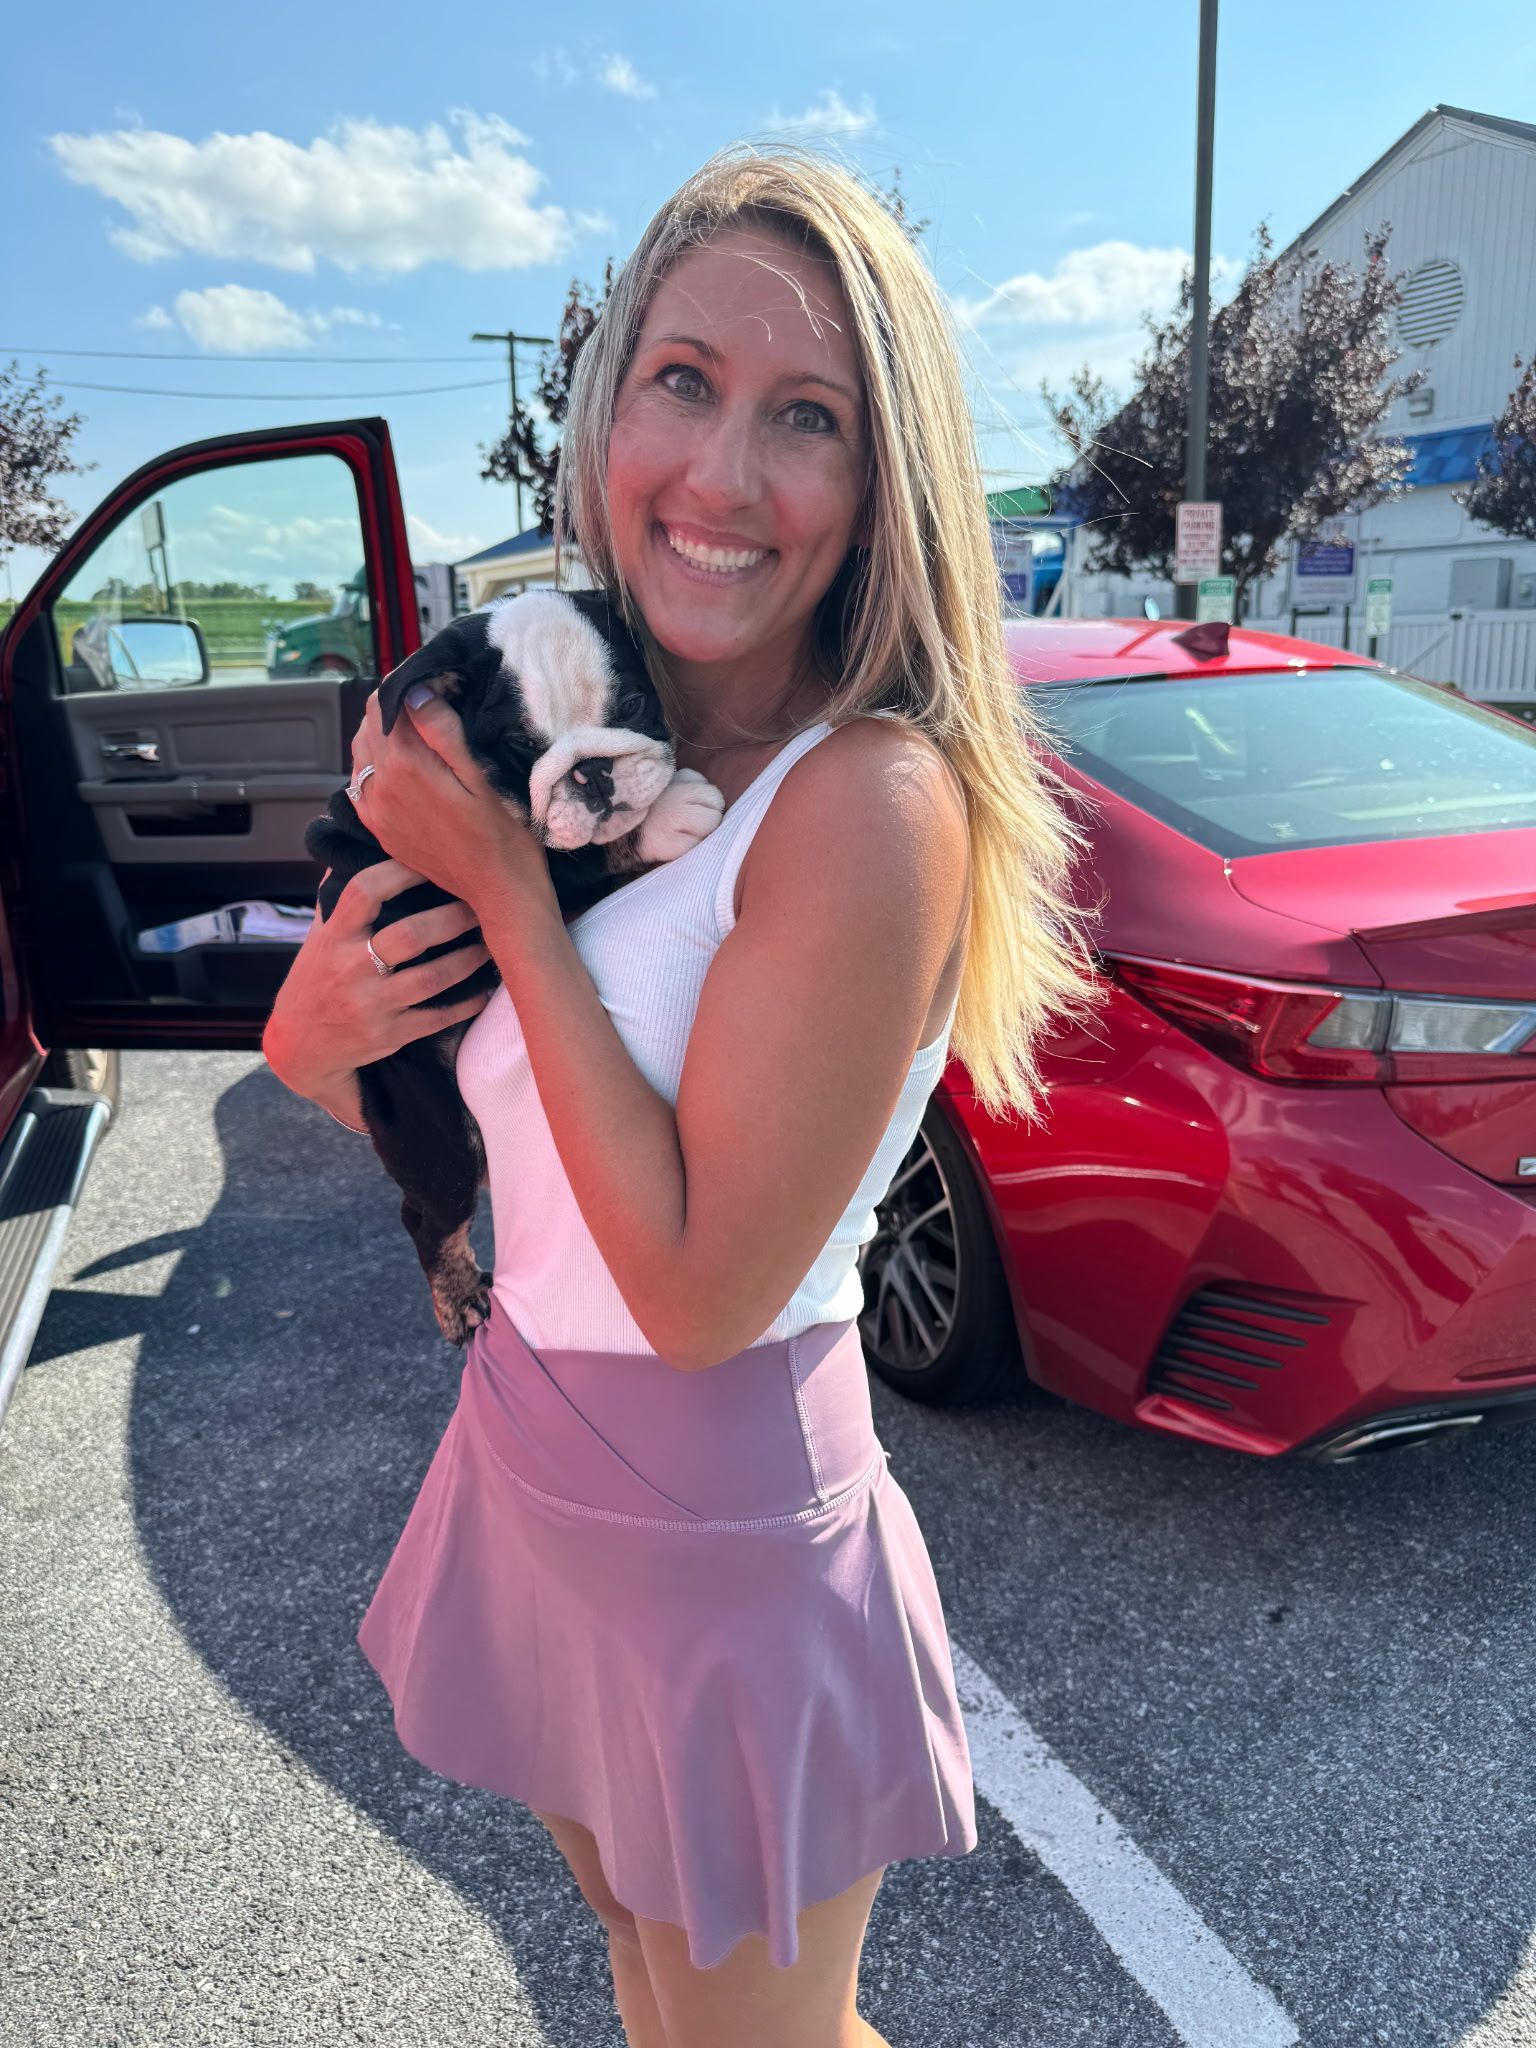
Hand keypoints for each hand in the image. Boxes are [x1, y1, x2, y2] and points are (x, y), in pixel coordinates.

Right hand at [263, 858, 493, 1110]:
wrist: (300, 1046)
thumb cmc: (318, 978)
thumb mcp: (319, 936)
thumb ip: (341, 896)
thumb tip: (361, 843)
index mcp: (333, 936)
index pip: (365, 892)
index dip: (401, 871)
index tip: (433, 861)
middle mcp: (349, 969)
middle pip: (410, 935)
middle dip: (453, 918)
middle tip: (480, 906)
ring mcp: (369, 1005)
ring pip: (431, 978)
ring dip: (469, 960)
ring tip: (492, 945)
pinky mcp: (387, 1035)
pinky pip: (437, 1017)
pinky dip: (466, 1003)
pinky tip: (486, 989)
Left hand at [349, 686, 556, 921]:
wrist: (499, 891)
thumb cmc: (504, 833)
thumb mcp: (482, 775)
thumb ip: (442, 731)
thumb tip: (415, 691)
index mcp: (405, 766)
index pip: (385, 703)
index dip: (405, 684)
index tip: (431, 680)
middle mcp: (379, 787)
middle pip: (368, 724)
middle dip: (394, 707)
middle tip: (429, 703)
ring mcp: (374, 811)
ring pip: (361, 752)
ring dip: (382, 735)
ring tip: (418, 733)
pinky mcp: (378, 829)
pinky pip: (361, 784)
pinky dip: (376, 766)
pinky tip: (403, 768)